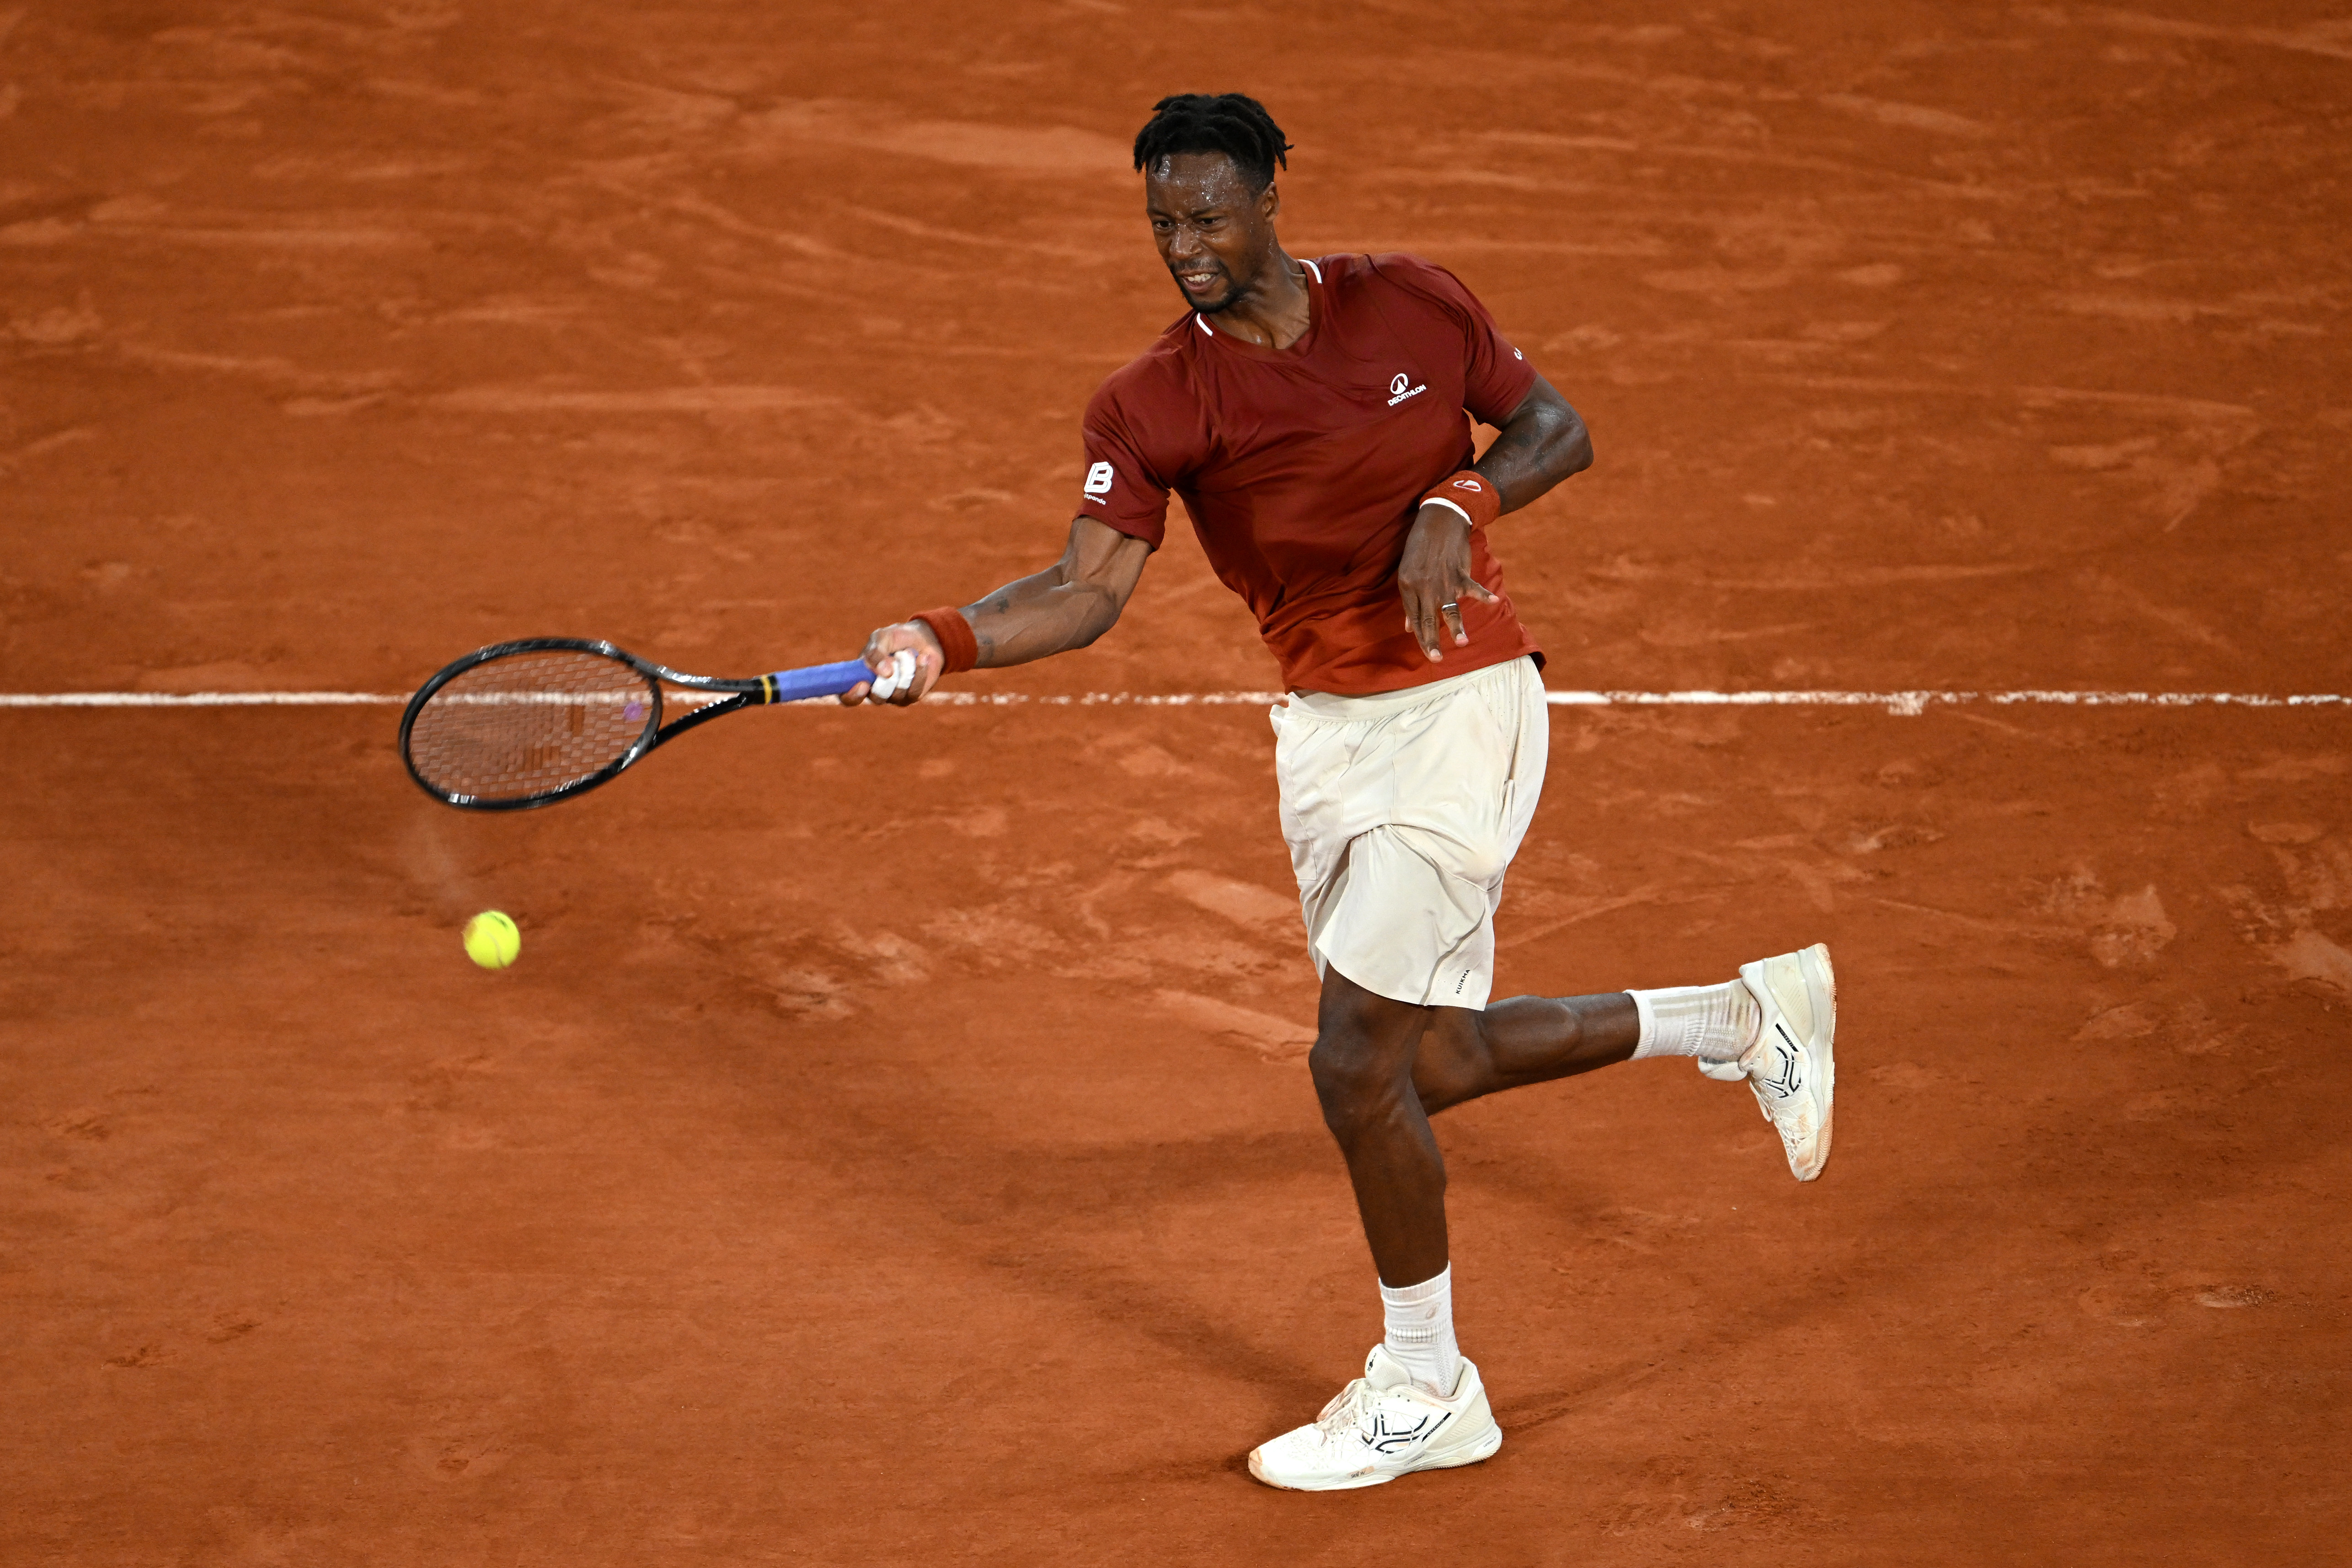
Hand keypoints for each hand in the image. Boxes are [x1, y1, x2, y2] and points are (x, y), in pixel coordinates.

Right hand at [840, 620, 945, 705]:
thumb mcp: (882, 637)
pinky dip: (919, 672)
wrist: (924, 637)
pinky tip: (923, 658)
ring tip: (908, 652)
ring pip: (896, 694)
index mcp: (860, 677)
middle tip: (893, 661)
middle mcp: (875, 690)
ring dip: (904, 669)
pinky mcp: (912, 696)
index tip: (863, 684)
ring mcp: (894, 696)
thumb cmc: (897, 637)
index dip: (851, 696)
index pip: (847, 697)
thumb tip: (883, 673)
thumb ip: (875, 652)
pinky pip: (913, 691)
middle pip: (875, 698)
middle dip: (886, 679)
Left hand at [1396, 503, 1496, 660]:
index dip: (1420, 637)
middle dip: (1431, 641)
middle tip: (1436, 659)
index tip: (1428, 653)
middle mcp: (1423, 586)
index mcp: (1407, 586)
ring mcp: (1442, 580)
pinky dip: (1483, 595)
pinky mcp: (1459, 572)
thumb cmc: (1420, 547)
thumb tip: (1407, 627)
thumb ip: (1410, 601)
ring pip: (1448, 609)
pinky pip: (1472, 587)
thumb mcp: (1407, 572)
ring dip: (1456, 627)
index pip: (1414, 618)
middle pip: (1428, 619)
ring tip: (1461, 643)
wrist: (1438, 521)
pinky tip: (1492, 602)